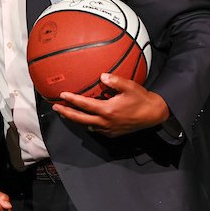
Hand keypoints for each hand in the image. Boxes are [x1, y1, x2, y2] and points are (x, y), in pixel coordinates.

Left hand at [52, 73, 169, 137]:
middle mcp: (105, 122)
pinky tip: (84, 120)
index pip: (84, 105)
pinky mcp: (112, 133)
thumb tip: (102, 76)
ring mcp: (108, 130)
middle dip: (66, 113)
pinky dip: (87, 125)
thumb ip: (115, 81)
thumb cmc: (141, 99)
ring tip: (65, 113)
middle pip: (79, 119)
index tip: (62, 95)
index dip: (72, 100)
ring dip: (75, 120)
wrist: (153, 114)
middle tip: (55, 107)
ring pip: (86, 126)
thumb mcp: (130, 87)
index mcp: (107, 110)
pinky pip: (95, 130)